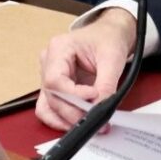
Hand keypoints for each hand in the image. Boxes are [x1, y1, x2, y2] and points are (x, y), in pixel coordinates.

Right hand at [36, 8, 136, 130]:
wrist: (111, 35)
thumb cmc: (109, 39)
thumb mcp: (112, 58)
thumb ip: (106, 84)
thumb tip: (101, 109)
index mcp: (58, 48)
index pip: (55, 80)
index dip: (73, 94)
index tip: (95, 96)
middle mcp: (48, 63)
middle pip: (52, 96)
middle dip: (73, 112)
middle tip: (96, 121)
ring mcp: (49, 76)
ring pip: (48, 106)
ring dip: (66, 119)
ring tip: (88, 125)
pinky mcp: (56, 88)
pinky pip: (52, 108)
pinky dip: (64, 119)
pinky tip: (80, 123)